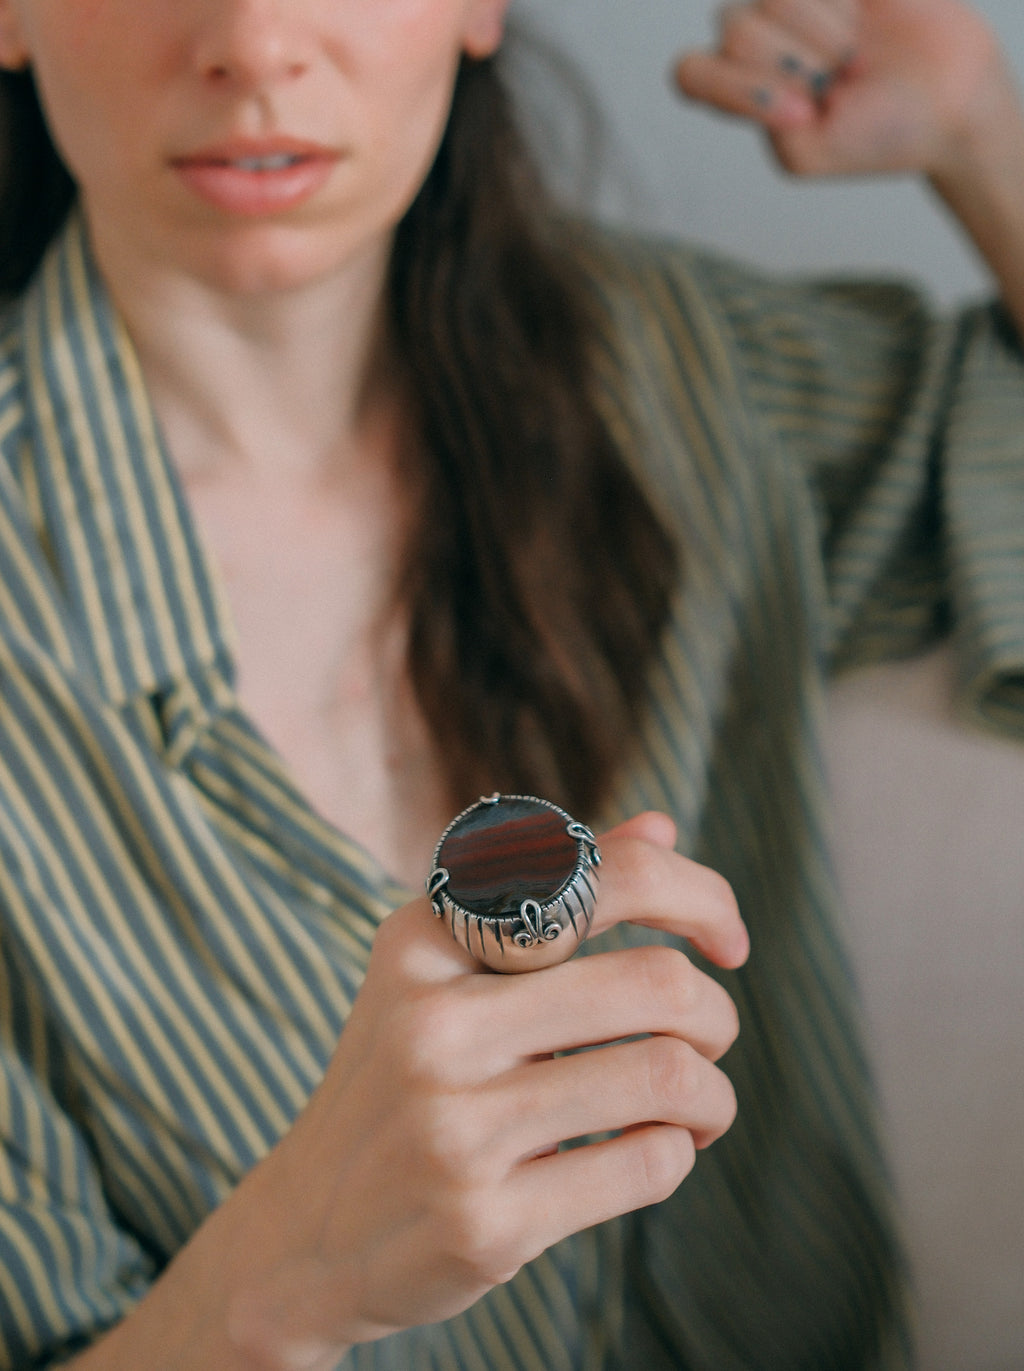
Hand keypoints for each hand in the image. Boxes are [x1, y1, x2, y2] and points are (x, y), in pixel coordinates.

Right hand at [229, 812, 747, 1367]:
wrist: (306, 1236)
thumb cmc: (398, 1083)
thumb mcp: (443, 975)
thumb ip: (550, 896)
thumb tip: (659, 827)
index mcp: (423, 941)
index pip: (600, 878)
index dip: (698, 895)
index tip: (728, 940)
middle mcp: (431, 1023)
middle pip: (656, 985)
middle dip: (715, 1015)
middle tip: (709, 1040)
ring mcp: (453, 1127)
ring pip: (665, 1077)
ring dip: (713, 1096)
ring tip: (698, 1107)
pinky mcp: (484, 1223)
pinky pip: (646, 1167)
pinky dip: (677, 1156)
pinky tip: (655, 1154)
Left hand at [675, 0, 1007, 182]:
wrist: (951, 101)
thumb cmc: (875, 135)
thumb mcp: (805, 153)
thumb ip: (760, 117)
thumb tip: (757, 55)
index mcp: (739, 90)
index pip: (691, 72)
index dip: (735, 87)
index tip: (801, 110)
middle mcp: (756, 38)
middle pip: (735, 28)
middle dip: (794, 60)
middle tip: (838, 83)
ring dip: (824, 30)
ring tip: (855, 55)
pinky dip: (844, 3)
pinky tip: (864, 16)